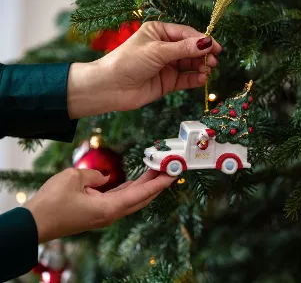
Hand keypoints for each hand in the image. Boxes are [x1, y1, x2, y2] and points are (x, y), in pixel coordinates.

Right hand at [24, 168, 173, 242]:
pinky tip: (135, 181)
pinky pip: (120, 200)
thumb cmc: (52, 202)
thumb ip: (94, 175)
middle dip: (156, 183)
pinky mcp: (98, 213)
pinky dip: (131, 189)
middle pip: (141, 198)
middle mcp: (111, 214)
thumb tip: (104, 178)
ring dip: (144, 186)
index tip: (173, 175)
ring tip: (155, 170)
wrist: (34, 224)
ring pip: (132, 199)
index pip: (141, 194)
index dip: (158, 184)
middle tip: (168, 168)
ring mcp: (105, 215)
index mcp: (109, 208)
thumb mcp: (73, 178)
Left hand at [67, 21, 221, 118]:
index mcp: (159, 32)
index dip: (202, 40)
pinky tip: (201, 79)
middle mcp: (164, 48)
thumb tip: (206, 43)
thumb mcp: (158, 51)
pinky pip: (186, 79)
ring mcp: (167, 66)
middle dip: (202, 55)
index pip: (186, 34)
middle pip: (190, 49)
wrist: (111, 87)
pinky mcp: (168, 82)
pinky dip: (195, 79)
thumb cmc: (129, 61)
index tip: (216, 47)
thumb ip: (183, 49)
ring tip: (208, 70)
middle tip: (214, 61)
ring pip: (190, 65)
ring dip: (200, 67)